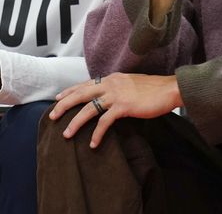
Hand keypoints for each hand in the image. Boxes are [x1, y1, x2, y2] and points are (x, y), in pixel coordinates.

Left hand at [48, 73, 182, 147]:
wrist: (170, 89)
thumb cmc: (154, 89)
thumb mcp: (132, 84)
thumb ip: (119, 88)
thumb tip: (110, 97)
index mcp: (112, 78)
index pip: (86, 84)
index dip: (70, 91)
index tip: (58, 98)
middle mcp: (110, 84)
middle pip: (80, 93)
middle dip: (64, 105)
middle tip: (52, 116)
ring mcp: (116, 94)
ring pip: (88, 108)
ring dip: (75, 122)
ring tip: (66, 134)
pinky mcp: (124, 106)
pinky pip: (104, 122)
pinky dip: (97, 133)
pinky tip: (93, 143)